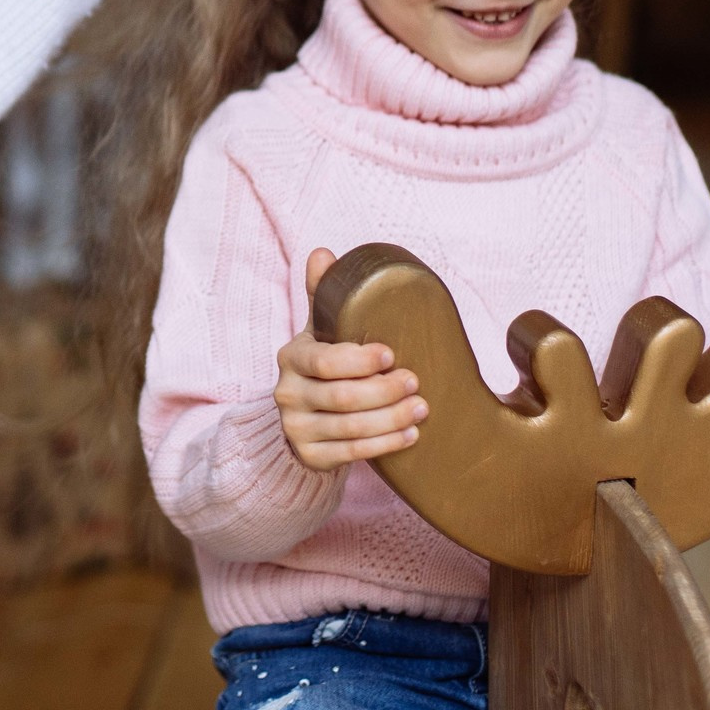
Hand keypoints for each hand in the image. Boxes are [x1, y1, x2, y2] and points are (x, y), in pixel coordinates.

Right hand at [275, 247, 428, 470]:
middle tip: (417, 383)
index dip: (360, 360)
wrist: (303, 417)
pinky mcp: (310, 457)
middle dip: (384, 391)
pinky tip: (410, 436)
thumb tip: (322, 252)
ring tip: (422, 409)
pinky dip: (385, 445)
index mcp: (291, 358)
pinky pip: (351, 454)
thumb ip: (323, 294)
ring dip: (391, 419)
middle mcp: (287, 395)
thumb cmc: (321, 364)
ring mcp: (296, 429)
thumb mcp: (319, 330)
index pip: (325, 361)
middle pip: (342, 397)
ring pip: (350, 428)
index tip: (392, 354)